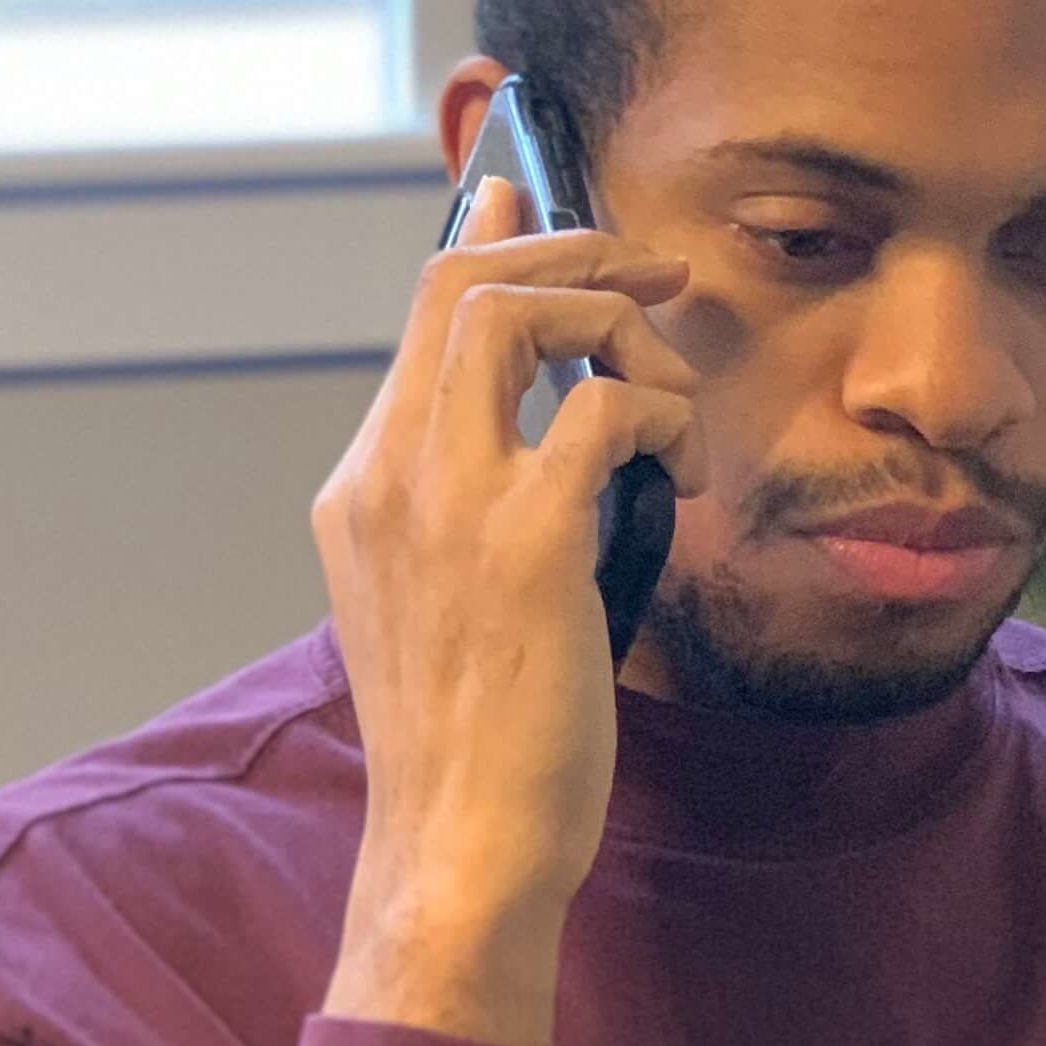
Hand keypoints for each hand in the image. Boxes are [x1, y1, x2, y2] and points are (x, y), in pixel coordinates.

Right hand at [310, 177, 708, 1045]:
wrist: (458, 845)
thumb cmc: (474, 742)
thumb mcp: (445, 602)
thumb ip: (473, 513)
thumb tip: (557, 440)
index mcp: (362, 489)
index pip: (421, 318)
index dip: (490, 241)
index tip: (537, 200)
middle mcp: (387, 477)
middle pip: (461, 284)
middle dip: (568, 248)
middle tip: (651, 268)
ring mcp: (448, 503)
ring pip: (518, 315)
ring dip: (619, 326)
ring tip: (673, 395)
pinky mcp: (525, 542)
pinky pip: (602, 411)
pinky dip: (659, 416)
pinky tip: (684, 474)